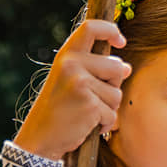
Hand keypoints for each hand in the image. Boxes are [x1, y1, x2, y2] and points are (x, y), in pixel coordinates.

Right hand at [14, 20, 130, 160]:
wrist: (40, 138)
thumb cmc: (58, 110)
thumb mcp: (72, 83)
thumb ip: (97, 71)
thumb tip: (127, 68)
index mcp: (66, 56)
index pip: (91, 28)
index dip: (110, 30)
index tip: (120, 41)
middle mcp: (72, 65)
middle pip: (116, 67)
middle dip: (113, 85)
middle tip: (91, 98)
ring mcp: (81, 84)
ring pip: (117, 93)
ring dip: (108, 108)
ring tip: (86, 113)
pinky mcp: (90, 105)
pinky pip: (112, 114)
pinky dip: (105, 124)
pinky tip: (87, 126)